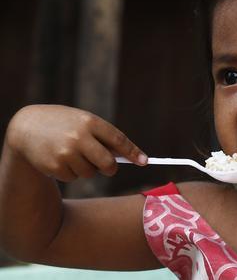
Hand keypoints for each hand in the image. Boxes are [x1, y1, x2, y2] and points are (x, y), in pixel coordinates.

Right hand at [4, 105, 147, 181]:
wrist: (28, 127)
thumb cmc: (65, 124)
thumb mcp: (84, 122)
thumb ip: (104, 136)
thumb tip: (129, 157)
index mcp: (89, 122)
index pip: (118, 139)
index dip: (133, 152)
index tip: (144, 161)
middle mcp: (79, 137)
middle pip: (107, 164)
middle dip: (110, 168)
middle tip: (108, 167)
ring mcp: (66, 153)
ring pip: (90, 173)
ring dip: (87, 168)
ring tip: (74, 154)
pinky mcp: (54, 167)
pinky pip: (74, 178)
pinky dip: (71, 172)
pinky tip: (61, 159)